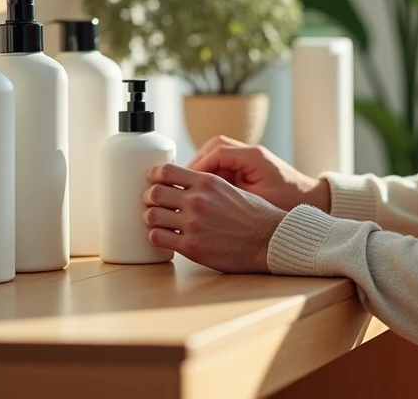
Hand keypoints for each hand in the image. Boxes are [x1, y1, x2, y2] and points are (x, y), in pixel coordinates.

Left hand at [143, 163, 286, 272]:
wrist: (269, 239)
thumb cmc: (254, 215)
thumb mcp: (231, 188)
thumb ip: (206, 185)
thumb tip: (185, 183)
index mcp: (207, 182)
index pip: (166, 171)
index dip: (154, 176)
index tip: (152, 181)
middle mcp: (197, 200)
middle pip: (154, 192)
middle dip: (148, 197)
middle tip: (151, 203)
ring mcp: (193, 224)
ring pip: (152, 215)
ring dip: (150, 218)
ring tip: (156, 221)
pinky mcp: (191, 247)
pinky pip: (158, 238)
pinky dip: (156, 236)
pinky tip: (164, 236)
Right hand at [188, 136, 330, 212]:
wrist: (313, 200)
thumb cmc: (290, 203)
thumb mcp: (260, 203)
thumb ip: (234, 197)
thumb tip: (205, 199)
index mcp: (254, 157)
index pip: (217, 152)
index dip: (198, 167)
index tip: (185, 182)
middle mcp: (250, 153)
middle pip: (213, 148)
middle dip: (196, 164)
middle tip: (182, 183)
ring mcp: (249, 158)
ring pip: (216, 154)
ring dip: (202, 168)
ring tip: (190, 188)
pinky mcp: (248, 167)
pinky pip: (223, 164)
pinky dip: (212, 174)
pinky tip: (204, 191)